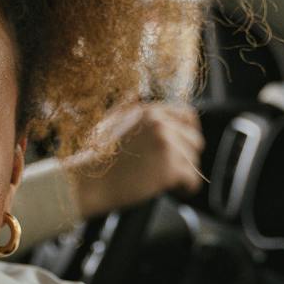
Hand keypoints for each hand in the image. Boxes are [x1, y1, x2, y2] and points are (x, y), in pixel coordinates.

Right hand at [66, 102, 204, 219]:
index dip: (188, 133)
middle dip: (186, 157)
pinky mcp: (170, 168)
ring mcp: (167, 145)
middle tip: (171, 170)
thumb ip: (124, 105)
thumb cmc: (96, 159)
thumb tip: (132, 93)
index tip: (183, 147)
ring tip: (166, 182)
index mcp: (149, 112)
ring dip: (184, 174)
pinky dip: (186, 189)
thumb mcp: (108, 121)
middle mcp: (161, 124)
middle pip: (194, 141)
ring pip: (194, 162)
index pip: (187, 115)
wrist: (89, 183)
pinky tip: (173, 191)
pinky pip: (193, 181)